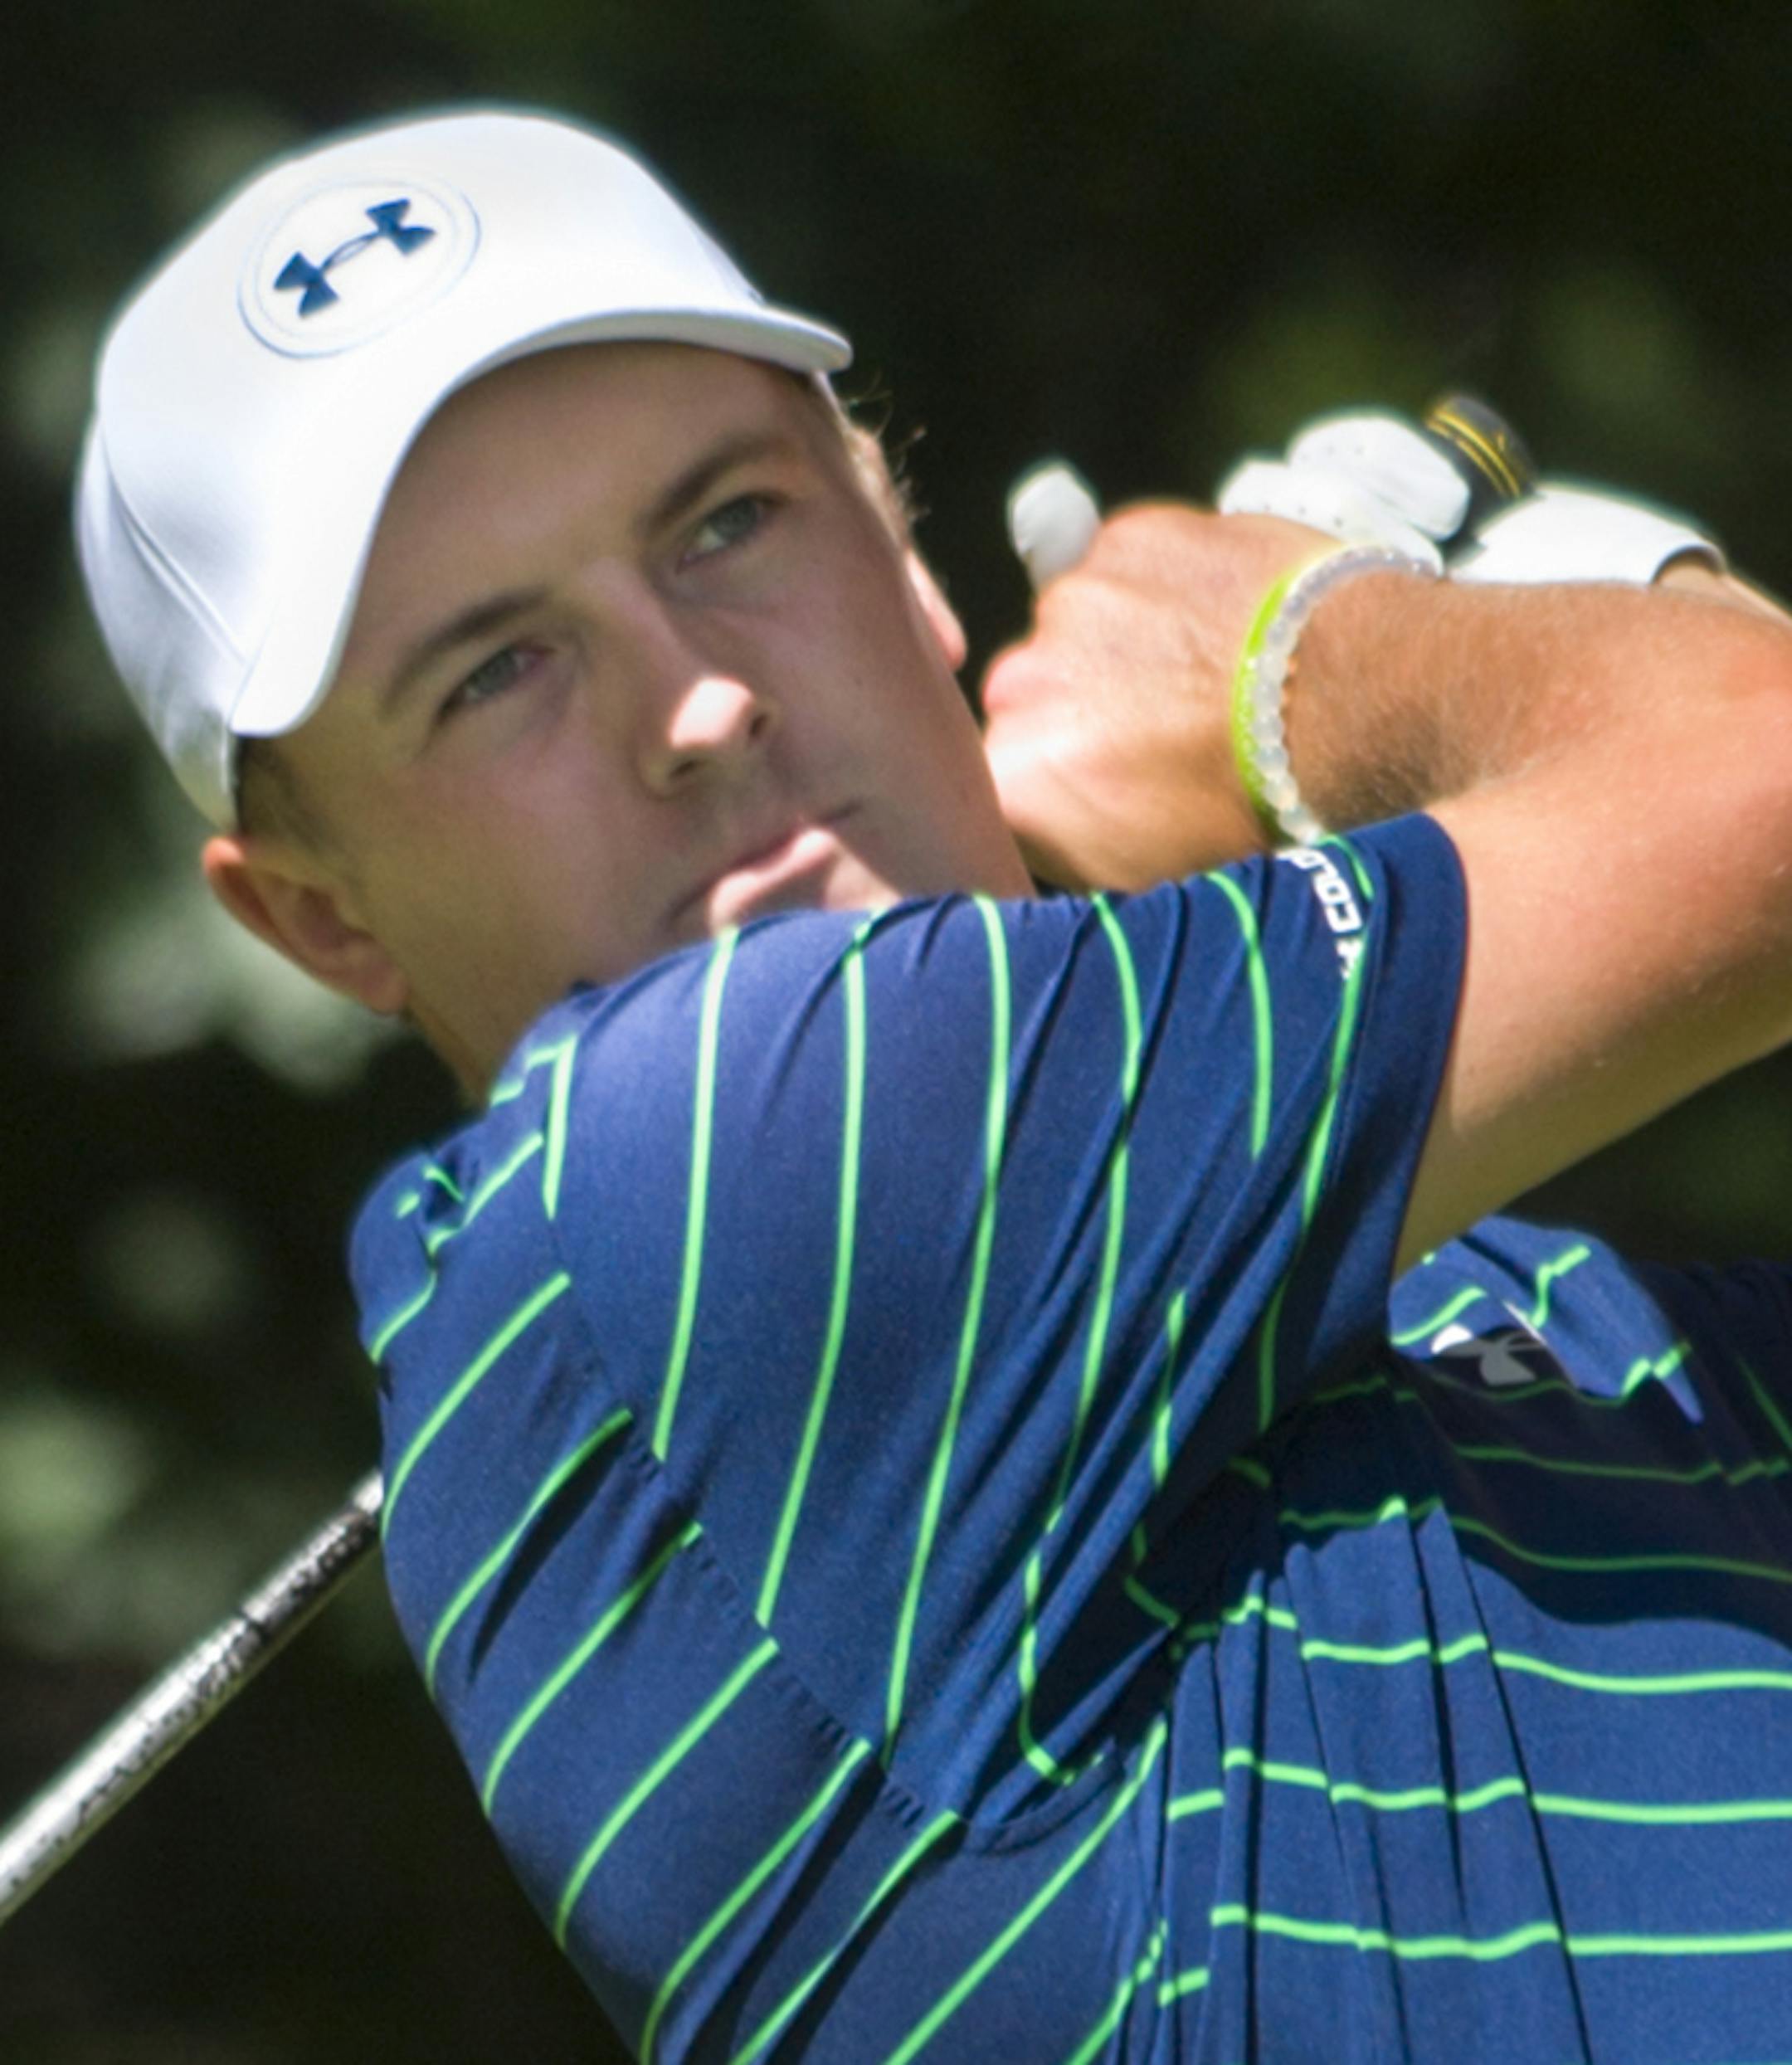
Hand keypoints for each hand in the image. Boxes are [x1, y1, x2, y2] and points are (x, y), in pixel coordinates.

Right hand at [981, 504, 1329, 891]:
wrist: (1360, 701)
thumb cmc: (1265, 807)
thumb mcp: (1153, 874)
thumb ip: (1073, 845)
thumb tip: (1059, 831)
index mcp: (1018, 782)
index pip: (996, 792)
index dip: (1052, 793)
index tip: (1102, 799)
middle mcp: (1020, 684)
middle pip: (1029, 702)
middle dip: (1080, 715)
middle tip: (1164, 737)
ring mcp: (1072, 600)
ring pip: (1076, 630)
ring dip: (1122, 647)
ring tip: (1206, 675)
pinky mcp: (1128, 536)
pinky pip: (1124, 567)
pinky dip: (1162, 588)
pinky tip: (1220, 621)